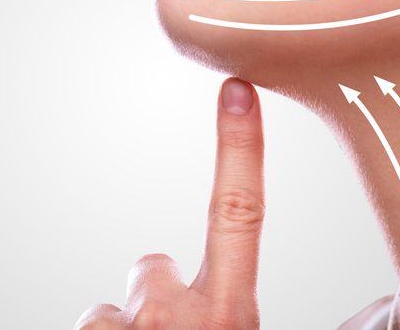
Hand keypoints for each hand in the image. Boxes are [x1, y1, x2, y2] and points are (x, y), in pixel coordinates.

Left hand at [74, 78, 264, 329]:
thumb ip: (253, 313)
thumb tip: (309, 307)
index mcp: (230, 319)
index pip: (239, 214)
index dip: (240, 148)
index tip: (236, 93)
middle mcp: (179, 320)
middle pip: (154, 266)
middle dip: (161, 290)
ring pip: (116, 305)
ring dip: (130, 328)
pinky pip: (90, 326)